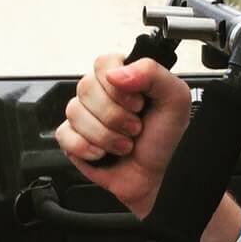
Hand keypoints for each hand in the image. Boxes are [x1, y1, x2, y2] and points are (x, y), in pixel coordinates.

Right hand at [55, 53, 191, 219]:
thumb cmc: (165, 140)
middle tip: (135, 127)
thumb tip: (116, 73)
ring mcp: (84, 115)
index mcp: (124, 77)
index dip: (117, 85)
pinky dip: (86, 148)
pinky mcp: (71, 139)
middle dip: (115, 115)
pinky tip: (103, 154)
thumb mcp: (175, 99)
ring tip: (124, 144)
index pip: (103, 63)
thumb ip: (152, 73)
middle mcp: (100, 93)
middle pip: (86, 87)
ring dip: (105, 135)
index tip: (138, 103)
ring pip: (75, 112)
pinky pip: (64, 135)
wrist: (156, 178)